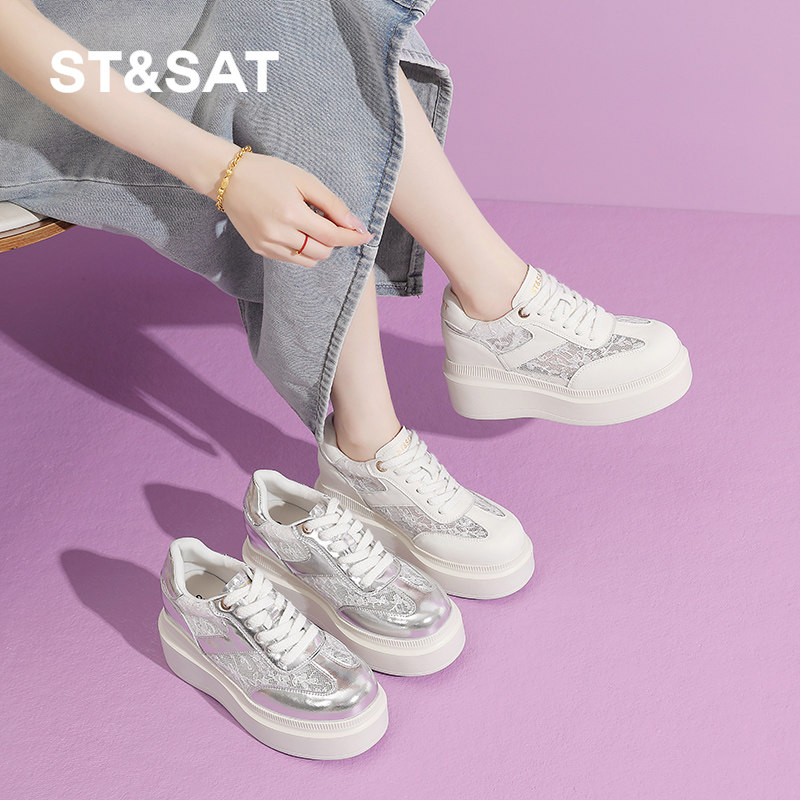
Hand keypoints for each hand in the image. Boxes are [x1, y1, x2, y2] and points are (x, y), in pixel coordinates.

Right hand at [219, 152, 373, 265]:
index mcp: (291, 214)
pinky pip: (291, 259)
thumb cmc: (269, 173)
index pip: (331, 236)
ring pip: (308, 260)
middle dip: (332, 240)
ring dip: (318, 248)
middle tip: (328, 221)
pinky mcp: (260, 249)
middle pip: (322, 252)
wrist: (228, 178)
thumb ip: (331, 203)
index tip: (366, 236)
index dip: (352, 237)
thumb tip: (355, 224)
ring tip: (310, 225)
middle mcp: (279, 234)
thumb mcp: (304, 180)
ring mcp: (268, 245)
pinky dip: (301, 250)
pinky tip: (296, 231)